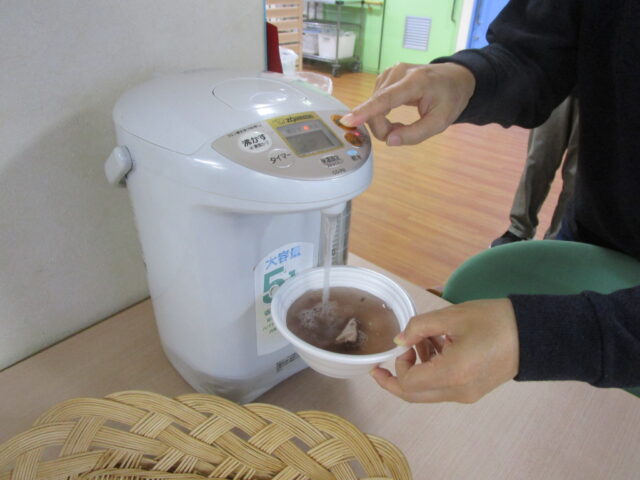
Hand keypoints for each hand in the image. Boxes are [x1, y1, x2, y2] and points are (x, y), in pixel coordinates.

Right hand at [340, 62, 475, 146]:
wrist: (455, 77)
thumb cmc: (450, 99)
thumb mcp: (440, 122)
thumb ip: (415, 134)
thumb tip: (389, 141)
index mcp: (416, 82)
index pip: (386, 98)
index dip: (367, 111)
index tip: (349, 120)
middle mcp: (399, 72)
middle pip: (377, 105)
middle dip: (381, 127)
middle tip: (398, 135)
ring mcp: (390, 72)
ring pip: (373, 105)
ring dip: (381, 122)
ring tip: (400, 125)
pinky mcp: (385, 76)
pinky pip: (375, 101)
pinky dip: (380, 113)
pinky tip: (393, 115)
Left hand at [371, 299, 518, 402]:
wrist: (533, 333)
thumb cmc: (493, 320)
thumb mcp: (451, 316)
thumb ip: (418, 327)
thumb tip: (398, 340)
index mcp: (452, 373)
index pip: (408, 383)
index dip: (397, 366)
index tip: (403, 345)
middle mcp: (457, 391)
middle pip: (414, 396)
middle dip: (394, 381)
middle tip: (380, 367)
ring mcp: (467, 395)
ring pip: (428, 392)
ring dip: (417, 370)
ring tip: (424, 340)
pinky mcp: (473, 392)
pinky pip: (443, 388)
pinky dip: (432, 371)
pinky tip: (438, 346)